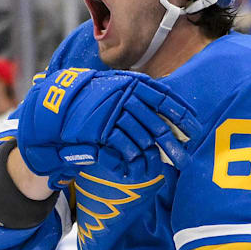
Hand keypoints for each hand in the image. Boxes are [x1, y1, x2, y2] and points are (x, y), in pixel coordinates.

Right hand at [15, 69, 201, 187]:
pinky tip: (138, 168)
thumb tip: (164, 108)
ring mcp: (112, 112)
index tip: (195, 129)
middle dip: (173, 143)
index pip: (164, 98)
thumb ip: (137, 94)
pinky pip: (124, 148)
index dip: (182, 114)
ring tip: (163, 166)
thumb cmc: (89, 101)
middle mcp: (124, 95)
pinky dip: (133, 160)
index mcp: (131, 82)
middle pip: (157, 123)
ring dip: (154, 155)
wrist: (55, 107)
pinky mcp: (100, 129)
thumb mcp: (114, 89)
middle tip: (185, 158)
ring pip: (142, 138)